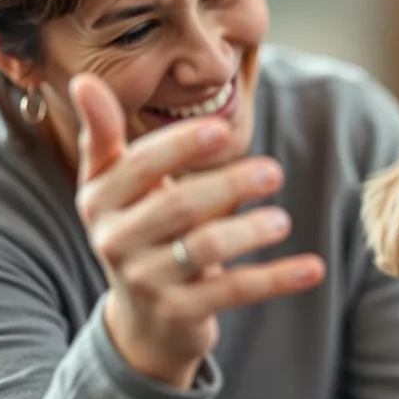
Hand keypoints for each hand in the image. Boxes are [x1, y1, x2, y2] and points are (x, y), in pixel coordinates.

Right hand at [69, 74, 323, 388]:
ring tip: (283, 220)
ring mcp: (146, 280)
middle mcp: (114, 240)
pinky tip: (314, 267)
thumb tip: (83, 81)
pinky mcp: (180, 313)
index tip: (223, 130)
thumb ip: (104, 134)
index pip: (140, 165)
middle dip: (227, 186)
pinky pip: (234, 291)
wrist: (142, 317)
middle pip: (176, 207)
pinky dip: (277, 279)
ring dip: (248, 232)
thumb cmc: (138, 228)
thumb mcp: (114, 184)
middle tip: (274, 172)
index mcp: (99, 198)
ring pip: (203, 249)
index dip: (181, 146)